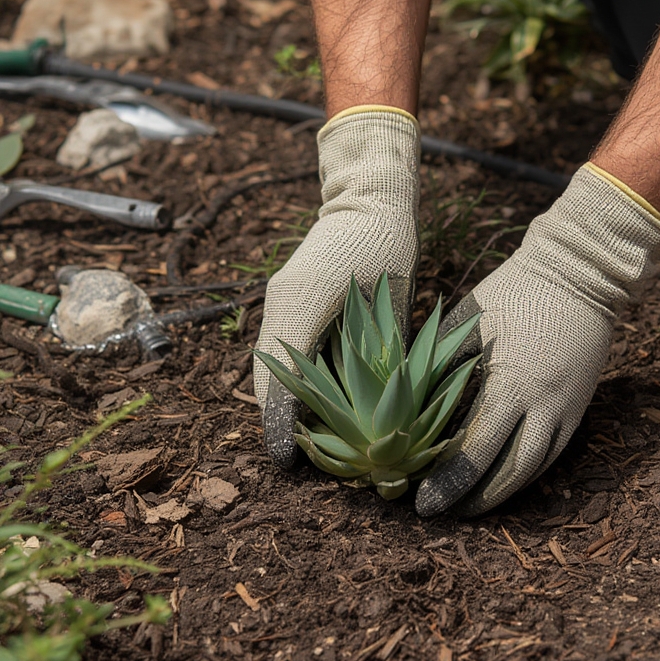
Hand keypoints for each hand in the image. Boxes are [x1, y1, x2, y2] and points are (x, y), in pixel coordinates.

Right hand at [254, 107, 420, 466]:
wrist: (366, 198)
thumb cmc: (385, 242)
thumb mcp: (390, 299)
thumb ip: (382, 351)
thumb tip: (385, 409)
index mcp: (301, 305)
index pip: (279, 380)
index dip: (281, 425)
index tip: (286, 460)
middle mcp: (281, 306)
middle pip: (268, 379)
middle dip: (279, 422)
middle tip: (298, 461)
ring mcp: (279, 302)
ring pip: (271, 368)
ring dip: (282, 404)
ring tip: (303, 443)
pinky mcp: (286, 301)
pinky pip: (281, 351)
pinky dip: (291, 381)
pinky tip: (311, 406)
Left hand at [415, 164, 659, 516]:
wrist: (581, 270)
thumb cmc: (513, 290)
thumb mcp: (465, 322)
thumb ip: (436, 364)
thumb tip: (401, 403)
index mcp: (510, 383)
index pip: (475, 450)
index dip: (448, 481)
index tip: (422, 502)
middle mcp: (543, 404)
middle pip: (508, 473)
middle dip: (474, 499)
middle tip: (443, 512)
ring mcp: (566, 408)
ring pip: (535, 470)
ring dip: (502, 494)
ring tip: (470, 507)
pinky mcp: (578, 405)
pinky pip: (553, 454)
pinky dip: (526, 473)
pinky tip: (503, 481)